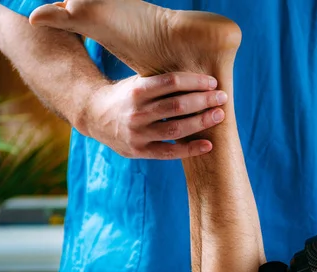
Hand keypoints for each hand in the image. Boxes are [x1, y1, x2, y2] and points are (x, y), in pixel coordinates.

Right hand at [76, 72, 226, 159]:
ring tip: (219, 116)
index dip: (195, 81)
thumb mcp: (138, 82)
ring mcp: (137, 134)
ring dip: (201, 122)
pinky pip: (169, 152)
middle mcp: (136, 112)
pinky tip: (208, 145)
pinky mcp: (139, 151)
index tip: (213, 82)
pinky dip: (190, 149)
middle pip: (177, 106)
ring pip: (175, 129)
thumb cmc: (127, 96)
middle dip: (203, 101)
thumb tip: (199, 74)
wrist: (93, 116)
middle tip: (222, 97)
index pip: (171, 82)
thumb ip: (162, 81)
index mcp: (137, 90)